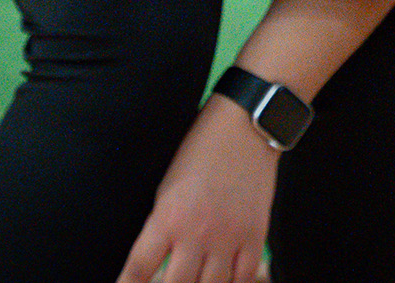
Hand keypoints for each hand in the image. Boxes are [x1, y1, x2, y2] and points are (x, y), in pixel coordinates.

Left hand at [118, 99, 278, 282]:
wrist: (244, 126)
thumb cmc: (200, 151)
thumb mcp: (167, 188)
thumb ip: (161, 228)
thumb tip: (157, 263)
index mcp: (167, 217)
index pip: (139, 269)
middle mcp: (197, 232)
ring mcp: (229, 236)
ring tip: (195, 280)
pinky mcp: (256, 234)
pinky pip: (243, 277)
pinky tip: (224, 282)